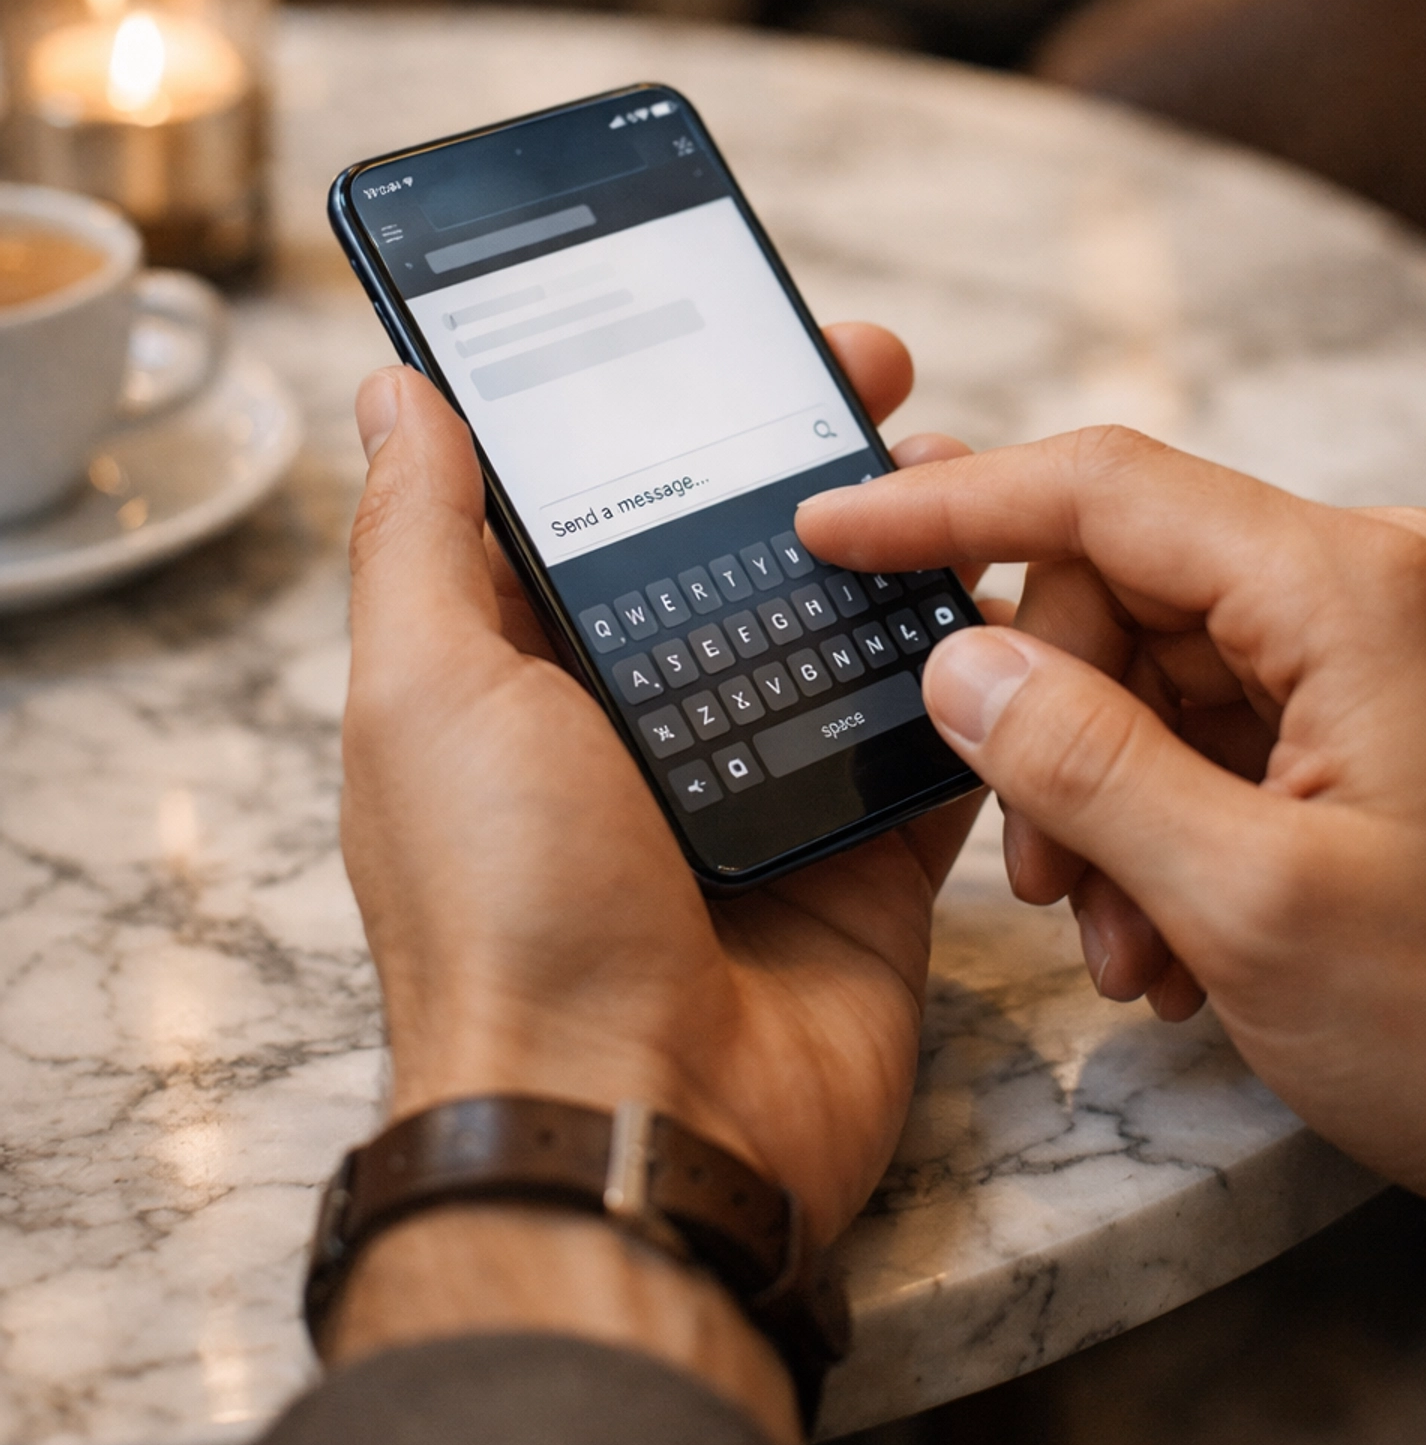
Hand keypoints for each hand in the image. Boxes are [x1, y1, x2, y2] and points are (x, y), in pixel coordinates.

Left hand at [342, 328, 980, 1262]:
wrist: (641, 1125)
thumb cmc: (507, 907)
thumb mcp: (431, 691)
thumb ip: (422, 537)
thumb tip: (395, 390)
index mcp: (527, 673)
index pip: (597, 501)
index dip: (660, 406)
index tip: (727, 320)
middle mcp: (642, 722)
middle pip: (738, 549)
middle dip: (805, 451)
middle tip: (875, 368)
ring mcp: (760, 786)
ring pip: (845, 626)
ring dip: (901, 541)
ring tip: (958, 463)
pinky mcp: (865, 851)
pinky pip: (935, 734)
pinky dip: (972, 668)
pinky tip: (1011, 585)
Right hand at [798, 429, 1425, 1256]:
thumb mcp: (1252, 905)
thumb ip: (1085, 764)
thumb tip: (960, 662)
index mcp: (1352, 588)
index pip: (1104, 491)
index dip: (951, 508)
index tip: (834, 530)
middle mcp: (1372, 589)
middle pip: (1122, 594)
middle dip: (1051, 730)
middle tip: (1040, 877)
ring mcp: (1383, 656)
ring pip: (1160, 675)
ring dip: (1109, 807)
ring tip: (1130, 951)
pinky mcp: (1383, 726)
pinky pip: (1223, 733)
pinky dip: (1171, 829)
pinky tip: (1179, 948)